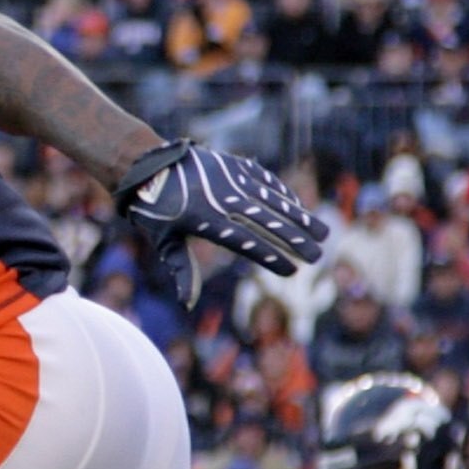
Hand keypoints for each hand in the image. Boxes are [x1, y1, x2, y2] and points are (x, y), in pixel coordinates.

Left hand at [115, 139, 326, 310]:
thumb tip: (187, 304)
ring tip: (321, 232)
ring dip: (299, 216)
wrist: (147, 165)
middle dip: (294, 239)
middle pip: (265, 221)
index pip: (244, 242)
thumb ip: (182, 270)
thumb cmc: (156, 210)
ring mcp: (230, 179)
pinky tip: (298, 207)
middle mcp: (221, 198)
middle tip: (317, 256)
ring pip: (272, 199)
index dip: (269, 256)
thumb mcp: (164, 242)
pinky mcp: (234, 165)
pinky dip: (283, 194)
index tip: (291, 271)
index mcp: (204, 220)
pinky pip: (265, 180)